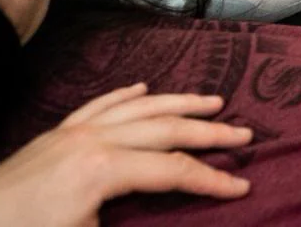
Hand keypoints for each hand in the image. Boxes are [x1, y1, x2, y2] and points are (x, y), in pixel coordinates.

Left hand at [0, 85, 250, 226]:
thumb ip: (130, 223)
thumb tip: (167, 223)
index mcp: (105, 169)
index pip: (174, 170)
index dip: (211, 180)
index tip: (242, 187)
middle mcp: (95, 140)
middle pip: (166, 129)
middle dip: (210, 133)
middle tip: (245, 135)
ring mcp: (74, 132)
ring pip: (139, 108)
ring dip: (179, 103)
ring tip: (213, 102)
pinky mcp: (56, 134)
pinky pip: (100, 104)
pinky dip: (126, 95)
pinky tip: (143, 88)